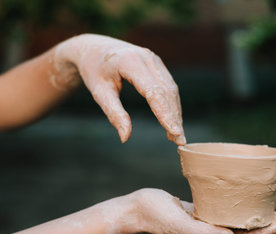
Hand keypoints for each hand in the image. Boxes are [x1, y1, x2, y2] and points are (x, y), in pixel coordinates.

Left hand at [52, 34, 184, 144]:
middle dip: (174, 117)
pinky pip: (169, 86)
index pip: (153, 92)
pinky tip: (172, 121)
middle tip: (179, 141)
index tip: (175, 132)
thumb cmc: (94, 71)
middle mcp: (147, 58)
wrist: (94, 48)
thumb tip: (125, 138)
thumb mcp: (99, 93)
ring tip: (175, 136)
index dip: (165, 114)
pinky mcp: (158, 64)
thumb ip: (114, 114)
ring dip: (175, 113)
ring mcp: (154, 60)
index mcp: (130, 62)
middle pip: (166, 92)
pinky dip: (172, 105)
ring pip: (171, 90)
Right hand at [127, 189, 275, 233]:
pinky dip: (243, 204)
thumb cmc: (155, 216)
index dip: (270, 232)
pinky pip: (229, 208)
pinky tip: (249, 196)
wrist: (138, 208)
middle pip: (251, 230)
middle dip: (273, 225)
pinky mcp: (203, 208)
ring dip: (261, 215)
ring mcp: (210, 219)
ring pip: (242, 219)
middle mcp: (214, 229)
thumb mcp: (179, 224)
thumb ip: (202, 232)